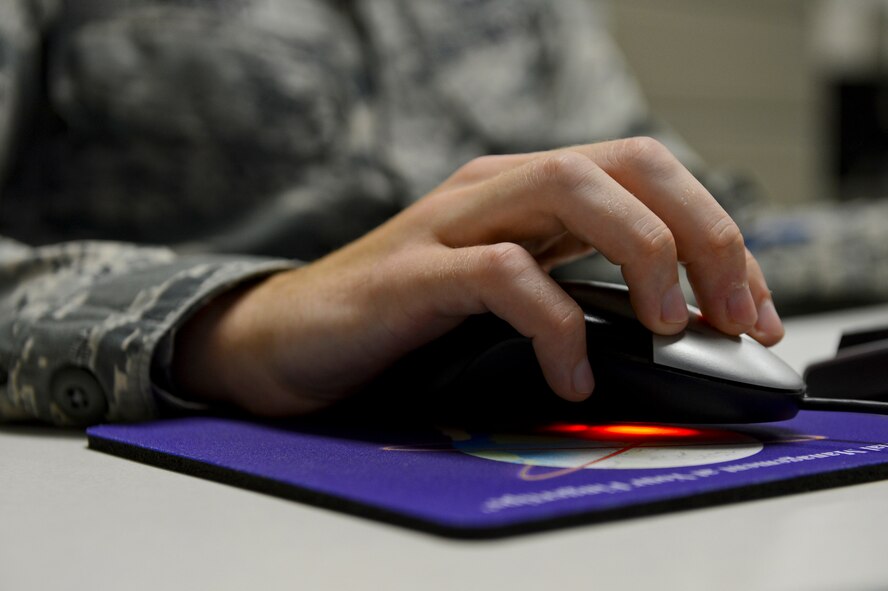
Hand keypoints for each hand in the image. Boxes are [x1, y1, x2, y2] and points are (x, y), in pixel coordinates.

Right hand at [172, 138, 784, 415]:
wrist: (290, 337)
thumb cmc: (402, 319)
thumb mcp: (505, 291)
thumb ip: (574, 285)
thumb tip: (667, 322)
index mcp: (525, 192)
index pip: (648, 176)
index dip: (718, 234)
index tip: (753, 308)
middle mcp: (494, 190)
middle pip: (626, 164)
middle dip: (705, 233)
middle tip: (736, 316)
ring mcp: (450, 224)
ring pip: (570, 189)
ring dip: (645, 255)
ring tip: (670, 328)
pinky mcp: (412, 273)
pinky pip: (502, 276)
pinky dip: (554, 327)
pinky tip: (570, 378)